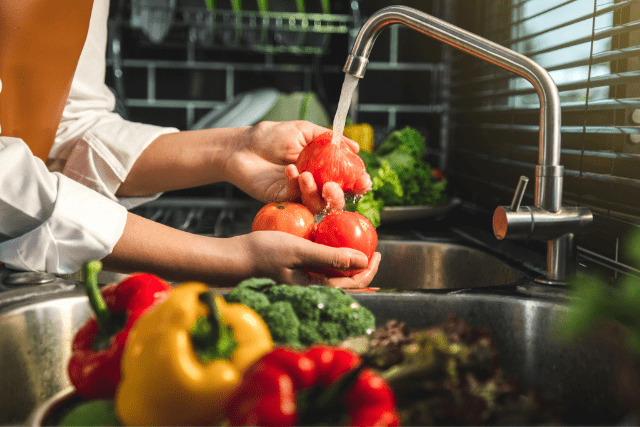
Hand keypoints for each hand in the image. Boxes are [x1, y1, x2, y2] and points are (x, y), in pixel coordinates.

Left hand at [226, 121, 371, 213]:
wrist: (243, 145)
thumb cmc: (272, 137)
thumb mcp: (304, 131)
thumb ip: (328, 138)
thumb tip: (355, 148)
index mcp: (324, 169)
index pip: (347, 181)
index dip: (358, 184)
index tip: (363, 181)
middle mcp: (314, 185)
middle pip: (335, 200)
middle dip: (338, 197)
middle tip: (331, 187)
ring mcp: (298, 195)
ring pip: (316, 204)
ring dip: (314, 192)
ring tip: (306, 175)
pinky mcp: (282, 200)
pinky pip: (295, 199)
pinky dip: (294, 185)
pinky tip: (289, 170)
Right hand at [234, 231, 380, 288]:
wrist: (232, 259)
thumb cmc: (262, 253)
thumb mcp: (299, 250)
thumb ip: (330, 257)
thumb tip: (363, 262)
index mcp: (315, 289)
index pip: (352, 285)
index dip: (369, 271)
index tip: (377, 254)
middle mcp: (311, 290)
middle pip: (346, 284)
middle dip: (362, 269)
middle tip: (373, 251)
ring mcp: (302, 284)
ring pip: (333, 278)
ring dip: (347, 265)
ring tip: (356, 249)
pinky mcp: (294, 276)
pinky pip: (319, 271)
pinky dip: (331, 261)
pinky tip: (331, 248)